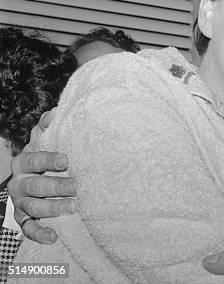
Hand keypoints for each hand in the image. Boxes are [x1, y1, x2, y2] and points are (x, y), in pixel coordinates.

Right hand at [8, 109, 75, 244]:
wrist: (29, 174)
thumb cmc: (41, 154)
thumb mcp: (42, 139)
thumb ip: (46, 126)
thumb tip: (54, 112)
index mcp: (24, 161)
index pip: (35, 159)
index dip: (49, 159)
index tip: (67, 160)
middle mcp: (19, 182)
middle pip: (37, 185)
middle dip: (57, 186)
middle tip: (77, 186)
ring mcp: (20, 202)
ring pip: (35, 207)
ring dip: (54, 208)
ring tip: (74, 208)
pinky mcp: (23, 218)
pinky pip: (28, 228)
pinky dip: (40, 233)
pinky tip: (54, 236)